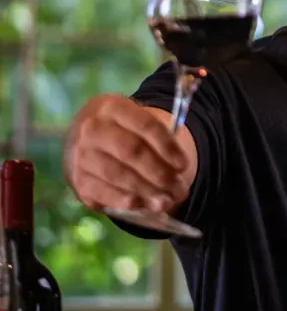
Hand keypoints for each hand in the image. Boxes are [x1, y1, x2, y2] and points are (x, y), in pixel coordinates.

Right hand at [64, 94, 194, 214]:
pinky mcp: (78, 179)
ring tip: (167, 201)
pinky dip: (126, 201)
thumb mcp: (136, 120)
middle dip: (160, 174)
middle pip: (132, 152)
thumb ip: (158, 139)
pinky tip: (142, 204)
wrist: (84, 138)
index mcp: (111, 107)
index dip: (167, 147)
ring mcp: (81, 154)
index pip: (146, 125)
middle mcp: (92, 128)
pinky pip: (105, 193)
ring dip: (147, 192)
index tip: (184, 165)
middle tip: (180, 189)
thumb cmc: (121, 130)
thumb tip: (177, 171)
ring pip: (119, 175)